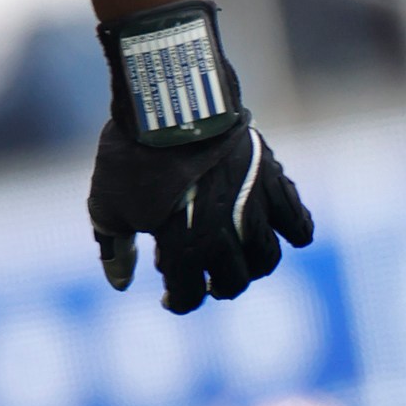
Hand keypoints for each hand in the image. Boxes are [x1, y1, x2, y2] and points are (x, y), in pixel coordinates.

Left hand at [87, 115, 313, 312]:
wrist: (167, 105)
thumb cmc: (131, 156)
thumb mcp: (107, 204)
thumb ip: (114, 247)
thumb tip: (119, 282)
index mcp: (185, 249)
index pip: (188, 295)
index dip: (178, 300)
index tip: (170, 298)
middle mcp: (226, 238)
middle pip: (234, 280)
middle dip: (218, 285)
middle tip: (206, 280)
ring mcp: (254, 210)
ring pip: (267, 256)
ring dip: (253, 265)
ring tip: (239, 259)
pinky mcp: (271, 180)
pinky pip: (298, 220)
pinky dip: (294, 231)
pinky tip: (284, 232)